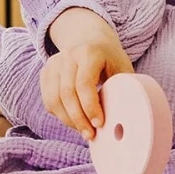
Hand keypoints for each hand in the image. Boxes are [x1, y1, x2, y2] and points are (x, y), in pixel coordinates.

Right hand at [40, 12, 133, 141]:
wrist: (89, 39)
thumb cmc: (110, 58)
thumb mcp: (122, 67)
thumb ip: (124, 87)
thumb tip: (128, 115)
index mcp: (89, 52)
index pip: (84, 84)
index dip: (90, 107)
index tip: (99, 123)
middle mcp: (68, 56)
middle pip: (67, 94)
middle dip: (79, 119)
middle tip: (90, 135)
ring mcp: (54, 63)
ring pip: (54, 99)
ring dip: (68, 120)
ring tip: (83, 131)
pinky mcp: (46, 72)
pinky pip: (48, 100)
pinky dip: (59, 114)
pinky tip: (73, 121)